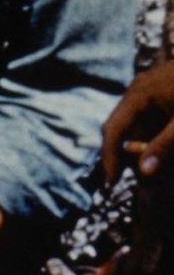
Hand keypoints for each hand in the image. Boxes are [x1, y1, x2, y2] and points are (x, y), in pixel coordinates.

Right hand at [102, 62, 173, 181]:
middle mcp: (139, 90)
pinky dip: (154, 137)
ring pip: (138, 124)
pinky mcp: (164, 94)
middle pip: (123, 127)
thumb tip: (144, 171)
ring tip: (152, 170)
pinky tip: (164, 151)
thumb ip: (164, 146)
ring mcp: (151, 90)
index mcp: (139, 94)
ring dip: (142, 147)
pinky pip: (151, 119)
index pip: (114, 129)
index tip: (112, 184)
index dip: (110, 157)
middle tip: (133, 181)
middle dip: (126, 155)